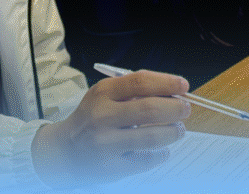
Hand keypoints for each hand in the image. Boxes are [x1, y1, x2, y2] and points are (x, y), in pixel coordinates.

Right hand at [31, 70, 190, 187]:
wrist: (64, 150)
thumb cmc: (92, 118)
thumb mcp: (104, 96)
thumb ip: (133, 91)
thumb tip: (173, 92)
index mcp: (102, 93)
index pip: (140, 82)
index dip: (167, 82)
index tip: (183, 85)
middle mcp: (101, 116)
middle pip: (149, 109)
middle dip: (175, 108)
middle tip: (185, 109)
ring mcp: (105, 143)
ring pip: (151, 137)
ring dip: (173, 132)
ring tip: (178, 129)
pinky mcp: (110, 166)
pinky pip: (145, 160)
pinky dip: (161, 154)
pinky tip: (163, 150)